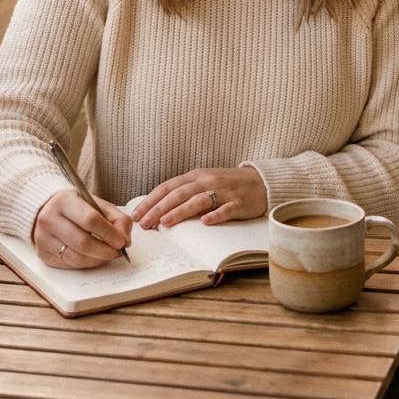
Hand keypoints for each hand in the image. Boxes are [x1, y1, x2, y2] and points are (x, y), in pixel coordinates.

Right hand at [33, 190, 132, 269]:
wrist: (47, 209)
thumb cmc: (77, 207)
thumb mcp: (97, 205)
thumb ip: (117, 219)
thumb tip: (125, 241)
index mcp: (64, 201)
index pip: (90, 220)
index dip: (109, 233)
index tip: (122, 242)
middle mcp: (49, 219)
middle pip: (82, 242)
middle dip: (105, 250)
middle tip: (118, 252)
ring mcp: (43, 238)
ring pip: (75, 257)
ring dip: (97, 259)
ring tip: (109, 255)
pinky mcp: (42, 254)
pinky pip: (68, 265)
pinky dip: (86, 264)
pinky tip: (95, 258)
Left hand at [131, 166, 267, 228]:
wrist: (262, 182)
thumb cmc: (230, 184)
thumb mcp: (206, 182)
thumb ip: (186, 192)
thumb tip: (159, 209)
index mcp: (197, 175)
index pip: (168, 187)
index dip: (151, 200)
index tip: (136, 214)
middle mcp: (208, 181)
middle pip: (179, 194)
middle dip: (159, 209)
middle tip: (144, 223)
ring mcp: (224, 191)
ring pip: (198, 200)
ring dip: (180, 211)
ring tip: (165, 223)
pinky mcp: (239, 202)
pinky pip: (225, 209)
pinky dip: (215, 215)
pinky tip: (205, 222)